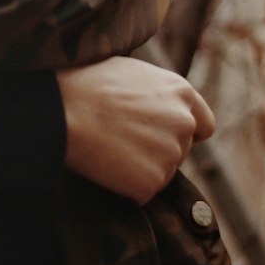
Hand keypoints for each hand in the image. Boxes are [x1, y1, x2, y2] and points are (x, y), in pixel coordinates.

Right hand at [58, 57, 214, 204]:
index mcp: (182, 92)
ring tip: (107, 149)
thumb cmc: (85, 83)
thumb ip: (157, 92)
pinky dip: (125, 186)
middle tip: (121, 141)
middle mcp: (184, 123)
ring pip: (161, 172)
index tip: (162, 136)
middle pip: (181, 151)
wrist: (60, 108)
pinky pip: (142, 191)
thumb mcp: (132, 73)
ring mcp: (171, 155)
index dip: (184, 133)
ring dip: (140, 168)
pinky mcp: (152, 182)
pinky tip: (103, 165)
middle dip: (157, 150)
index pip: (204, 125)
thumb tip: (158, 105)